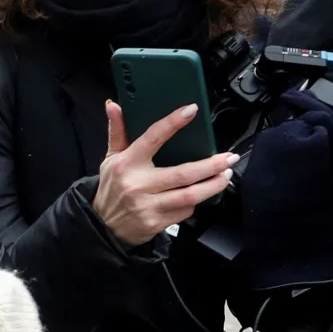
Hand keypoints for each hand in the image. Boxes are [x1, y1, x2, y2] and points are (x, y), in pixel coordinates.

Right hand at [92, 100, 238, 246]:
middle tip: (229, 157)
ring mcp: (148, 205)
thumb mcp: (110, 158)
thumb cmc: (111, 188)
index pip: (152, 137)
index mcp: (127, 163)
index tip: (191, 110)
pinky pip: (184, 212)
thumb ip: (117, 131)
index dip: (173, 123)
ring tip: (226, 175)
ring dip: (213, 185)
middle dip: (212, 165)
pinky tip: (200, 195)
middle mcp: (138, 184)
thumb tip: (113, 105)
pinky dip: (195, 203)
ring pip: (190, 195)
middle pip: (183, 173)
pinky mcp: (156, 223)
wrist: (103, 226)